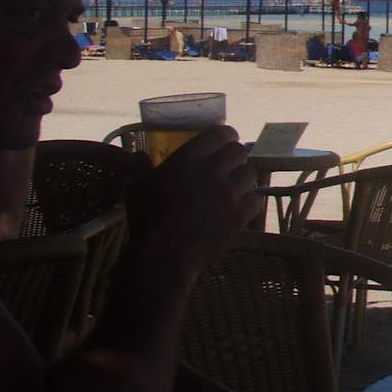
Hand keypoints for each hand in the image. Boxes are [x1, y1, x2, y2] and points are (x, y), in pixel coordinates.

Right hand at [123, 125, 258, 284]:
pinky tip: (236, 209)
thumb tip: (139, 154)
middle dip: (234, 158)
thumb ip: (139, 167)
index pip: (220, 133)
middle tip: (227, 168)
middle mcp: (212, 172)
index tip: (222, 144)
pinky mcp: (239, 215)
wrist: (163, 257)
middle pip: (239, 151)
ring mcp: (228, 193)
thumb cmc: (146, 221)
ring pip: (250, 174)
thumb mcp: (136, 189)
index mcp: (188, 160)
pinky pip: (255, 200)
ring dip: (241, 180)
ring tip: (232, 189)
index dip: (225, 137)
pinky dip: (248, 203)